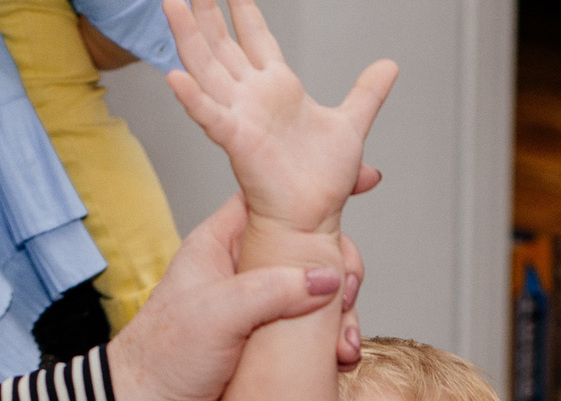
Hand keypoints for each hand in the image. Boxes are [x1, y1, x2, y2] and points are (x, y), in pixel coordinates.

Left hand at [107, 196, 366, 400]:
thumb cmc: (164, 355)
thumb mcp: (217, 311)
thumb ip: (274, 289)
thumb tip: (328, 279)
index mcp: (225, 244)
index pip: (276, 202)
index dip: (315, 193)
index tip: (361, 181)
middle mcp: (248, 273)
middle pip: (312, 249)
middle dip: (340, 268)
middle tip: (348, 291)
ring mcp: (265, 311)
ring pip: (322, 297)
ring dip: (343, 316)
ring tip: (343, 344)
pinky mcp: (276, 348)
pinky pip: (319, 337)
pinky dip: (336, 346)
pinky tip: (340, 361)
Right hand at [162, 0, 395, 241]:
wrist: (313, 219)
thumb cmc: (324, 181)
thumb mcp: (352, 125)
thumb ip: (367, 92)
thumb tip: (389, 65)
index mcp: (279, 87)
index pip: (255, 36)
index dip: (242, 8)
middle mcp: (253, 96)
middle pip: (222, 42)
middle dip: (206, 10)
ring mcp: (241, 116)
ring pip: (207, 67)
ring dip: (188, 36)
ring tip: (171, 4)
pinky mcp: (237, 142)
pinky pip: (210, 116)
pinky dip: (192, 98)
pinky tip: (175, 77)